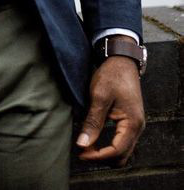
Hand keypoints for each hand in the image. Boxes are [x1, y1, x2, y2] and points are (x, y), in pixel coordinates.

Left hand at [77, 49, 144, 166]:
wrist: (122, 60)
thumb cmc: (112, 75)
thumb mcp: (99, 96)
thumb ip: (92, 121)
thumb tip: (83, 144)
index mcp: (132, 123)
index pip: (116, 151)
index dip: (97, 156)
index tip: (80, 153)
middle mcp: (137, 128)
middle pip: (121, 157)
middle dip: (101, 158)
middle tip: (82, 152)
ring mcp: (135, 125)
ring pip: (122, 152)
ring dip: (105, 154)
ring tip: (86, 147)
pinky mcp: (130, 122)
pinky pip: (122, 142)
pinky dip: (109, 146)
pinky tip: (95, 139)